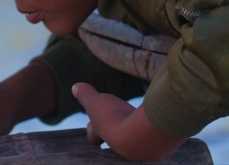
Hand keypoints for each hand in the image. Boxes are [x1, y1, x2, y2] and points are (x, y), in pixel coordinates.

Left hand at [72, 82, 186, 161]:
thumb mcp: (96, 103)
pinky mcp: (164, 148)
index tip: (91, 123)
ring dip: (138, 133)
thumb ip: (85, 95)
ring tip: (139, 123)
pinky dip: (158, 133)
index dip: (92, 130)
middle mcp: (123, 148)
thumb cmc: (116, 119)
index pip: (93, 137)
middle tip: (115, 126)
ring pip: (140, 144)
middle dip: (116, 134)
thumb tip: (74, 87)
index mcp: (106, 136)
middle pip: (117, 144)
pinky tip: (161, 125)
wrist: (146, 135)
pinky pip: (160, 141)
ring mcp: (144, 150)